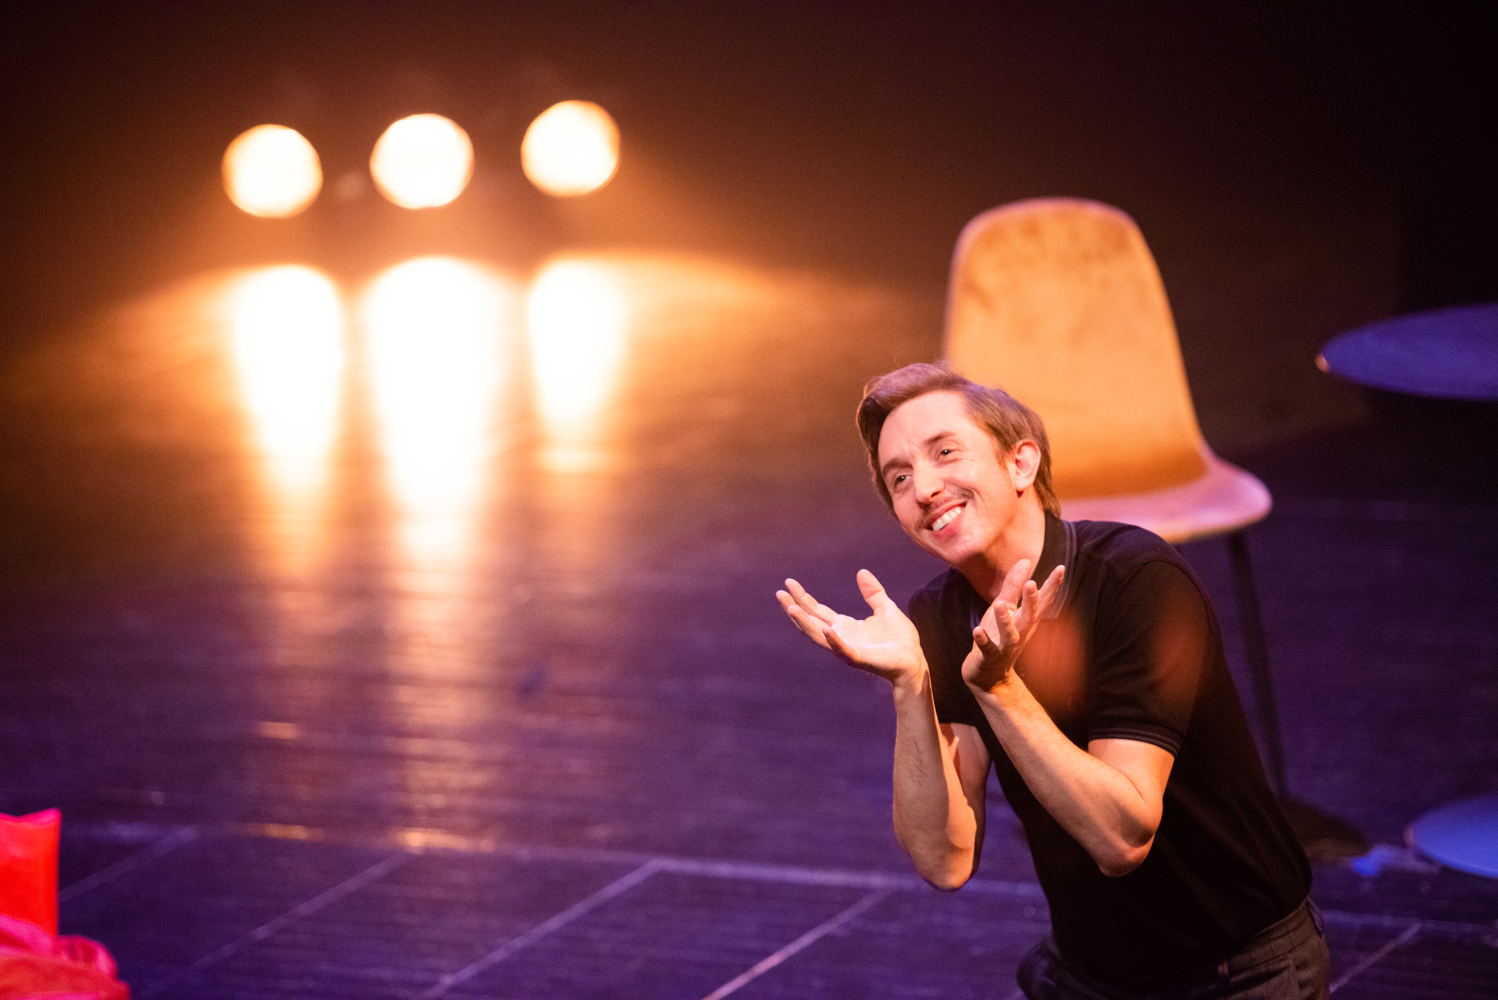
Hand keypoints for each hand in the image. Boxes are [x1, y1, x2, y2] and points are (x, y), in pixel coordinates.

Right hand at [777, 570, 924, 687]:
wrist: (914, 660)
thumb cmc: (900, 640)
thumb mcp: (886, 608)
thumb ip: (873, 593)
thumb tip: (861, 572)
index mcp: (845, 626)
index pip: (817, 610)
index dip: (803, 597)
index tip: (789, 583)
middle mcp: (840, 637)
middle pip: (812, 621)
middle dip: (795, 607)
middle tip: (780, 593)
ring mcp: (847, 648)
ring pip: (819, 635)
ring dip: (805, 623)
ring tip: (791, 608)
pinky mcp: (859, 657)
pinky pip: (843, 649)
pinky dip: (833, 640)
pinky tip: (825, 629)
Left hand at [962, 560, 1064, 691]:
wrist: (988, 675)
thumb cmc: (997, 635)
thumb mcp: (1005, 606)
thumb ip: (1014, 585)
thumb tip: (1026, 560)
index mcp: (1025, 620)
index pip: (1042, 602)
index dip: (1051, 586)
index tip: (1060, 568)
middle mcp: (1020, 633)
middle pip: (1030, 617)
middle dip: (1032, 602)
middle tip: (1032, 584)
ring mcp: (1005, 647)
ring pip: (1010, 635)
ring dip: (1006, 621)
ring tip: (1000, 604)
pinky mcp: (988, 657)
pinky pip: (987, 649)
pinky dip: (983, 640)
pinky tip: (977, 630)